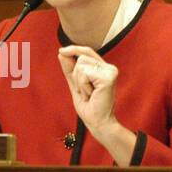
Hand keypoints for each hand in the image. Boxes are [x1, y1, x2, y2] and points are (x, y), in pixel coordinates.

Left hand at [58, 45, 136, 164]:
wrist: (97, 122)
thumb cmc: (89, 107)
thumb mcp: (75, 84)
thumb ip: (70, 69)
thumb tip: (62, 53)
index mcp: (104, 68)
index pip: (87, 52)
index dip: (74, 49)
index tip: (61, 50)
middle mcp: (109, 67)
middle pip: (81, 57)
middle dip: (76, 76)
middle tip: (86, 91)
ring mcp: (110, 71)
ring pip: (81, 65)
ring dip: (80, 82)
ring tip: (89, 93)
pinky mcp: (108, 77)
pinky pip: (84, 74)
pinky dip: (83, 86)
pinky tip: (92, 94)